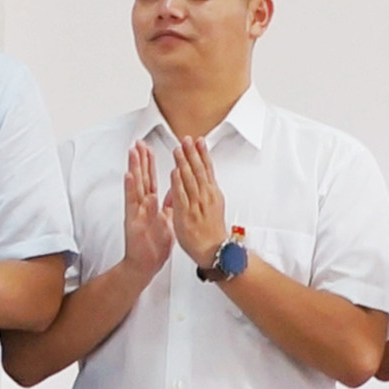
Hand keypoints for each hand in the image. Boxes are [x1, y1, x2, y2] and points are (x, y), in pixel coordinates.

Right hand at [118, 138, 171, 272]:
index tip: (149, 148)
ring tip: (133, 152)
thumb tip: (176, 191)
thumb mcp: (167, 221)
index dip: (150, 164)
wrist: (145, 264)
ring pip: (135, 185)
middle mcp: (142, 205)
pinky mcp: (132, 219)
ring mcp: (136, 211)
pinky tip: (128, 176)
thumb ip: (170, 205)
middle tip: (138, 143)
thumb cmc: (154, 246)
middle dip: (141, 160)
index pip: (151, 180)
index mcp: (152, 205)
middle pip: (142, 178)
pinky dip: (130, 188)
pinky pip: (132, 202)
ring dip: (134, 168)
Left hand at [167, 133, 233, 267]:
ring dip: (184, 162)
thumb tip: (207, 177)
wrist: (213, 250)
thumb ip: (208, 191)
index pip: (207, 169)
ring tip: (179, 148)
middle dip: (192, 153)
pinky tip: (175, 171)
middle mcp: (206, 197)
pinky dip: (178, 183)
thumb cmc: (212, 230)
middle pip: (199, 170)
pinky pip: (181, 196)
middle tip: (187, 138)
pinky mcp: (186, 214)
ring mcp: (196, 205)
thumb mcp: (214, 205)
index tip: (198, 140)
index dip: (202, 154)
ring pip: (190, 180)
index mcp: (212, 194)